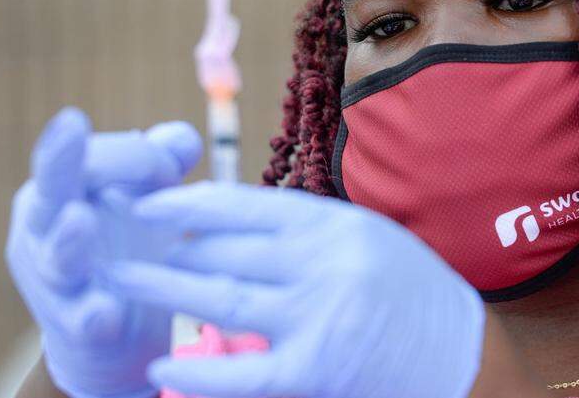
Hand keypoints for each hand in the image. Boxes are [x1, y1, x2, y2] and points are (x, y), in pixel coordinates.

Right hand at [5, 107, 201, 397]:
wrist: (115, 328)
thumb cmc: (127, 245)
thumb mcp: (145, 198)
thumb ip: (161, 163)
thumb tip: (182, 139)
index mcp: (62, 188)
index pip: (93, 155)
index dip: (138, 156)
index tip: (173, 172)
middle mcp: (46, 228)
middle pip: (51, 189)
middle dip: (59, 159)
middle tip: (70, 122)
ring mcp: (56, 278)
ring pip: (57, 257)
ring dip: (69, 240)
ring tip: (79, 219)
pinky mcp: (75, 325)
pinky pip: (80, 320)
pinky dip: (91, 316)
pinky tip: (105, 313)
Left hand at [106, 181, 487, 397]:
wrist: (461, 351)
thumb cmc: (409, 291)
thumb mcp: (364, 238)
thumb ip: (302, 230)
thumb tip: (225, 219)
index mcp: (334, 225)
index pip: (243, 204)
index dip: (185, 203)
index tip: (144, 204)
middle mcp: (323, 262)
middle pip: (224, 249)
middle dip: (167, 248)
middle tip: (119, 245)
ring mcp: (318, 317)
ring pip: (221, 297)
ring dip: (163, 287)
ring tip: (117, 280)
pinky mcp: (316, 371)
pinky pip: (242, 374)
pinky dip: (199, 371)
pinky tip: (161, 366)